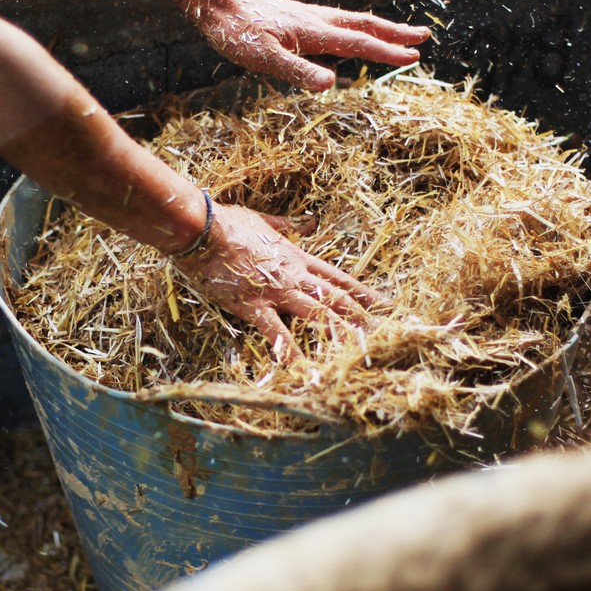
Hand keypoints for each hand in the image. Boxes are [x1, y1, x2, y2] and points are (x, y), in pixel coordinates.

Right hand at [172, 202, 389, 360]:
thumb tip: (309, 221)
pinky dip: (292, 352)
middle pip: (336, 299)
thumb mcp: (264, 220)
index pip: (337, 279)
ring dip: (339, 333)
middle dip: (362, 317)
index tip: (385, 304)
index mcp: (296, 258)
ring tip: (359, 351)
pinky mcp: (253, 306)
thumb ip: (289, 224)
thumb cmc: (229, 222)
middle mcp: (293, 276)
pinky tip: (304, 370)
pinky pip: (277, 333)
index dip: (363, 293)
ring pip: (317, 314)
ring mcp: (276, 292)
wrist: (203, 229)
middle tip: (386, 333)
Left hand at [175, 0, 430, 90]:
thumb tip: (332, 84)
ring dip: (378, 28)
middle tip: (423, 37)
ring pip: (352, 21)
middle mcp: (316, 20)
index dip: (387, 52)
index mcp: (314, 31)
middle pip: (364, 26)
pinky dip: (355, 27)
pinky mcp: (295, 17)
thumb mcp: (264, 58)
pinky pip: (336, 22)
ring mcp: (307, 17)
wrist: (214, 0)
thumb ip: (298, 71)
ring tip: (397, 34)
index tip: (413, 58)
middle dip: (394, 33)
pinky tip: (349, 34)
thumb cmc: (236, 30)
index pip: (359, 44)